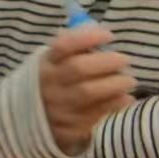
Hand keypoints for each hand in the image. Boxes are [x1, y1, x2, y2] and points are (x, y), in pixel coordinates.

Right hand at [39, 24, 136, 153]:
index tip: (109, 36)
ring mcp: (57, 107)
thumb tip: (97, 29)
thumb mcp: (55, 62)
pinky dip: (115, 105)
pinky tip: (125, 98)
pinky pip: (96, 115)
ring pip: (88, 94)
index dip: (87, 38)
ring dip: (114, 85)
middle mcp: (48, 84)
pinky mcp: (68, 128)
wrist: (30, 120)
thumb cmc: (53, 83)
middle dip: (106, 62)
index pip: (63, 46)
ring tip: (128, 81)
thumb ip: (74, 47)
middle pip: (77, 69)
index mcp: (45, 64)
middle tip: (124, 60)